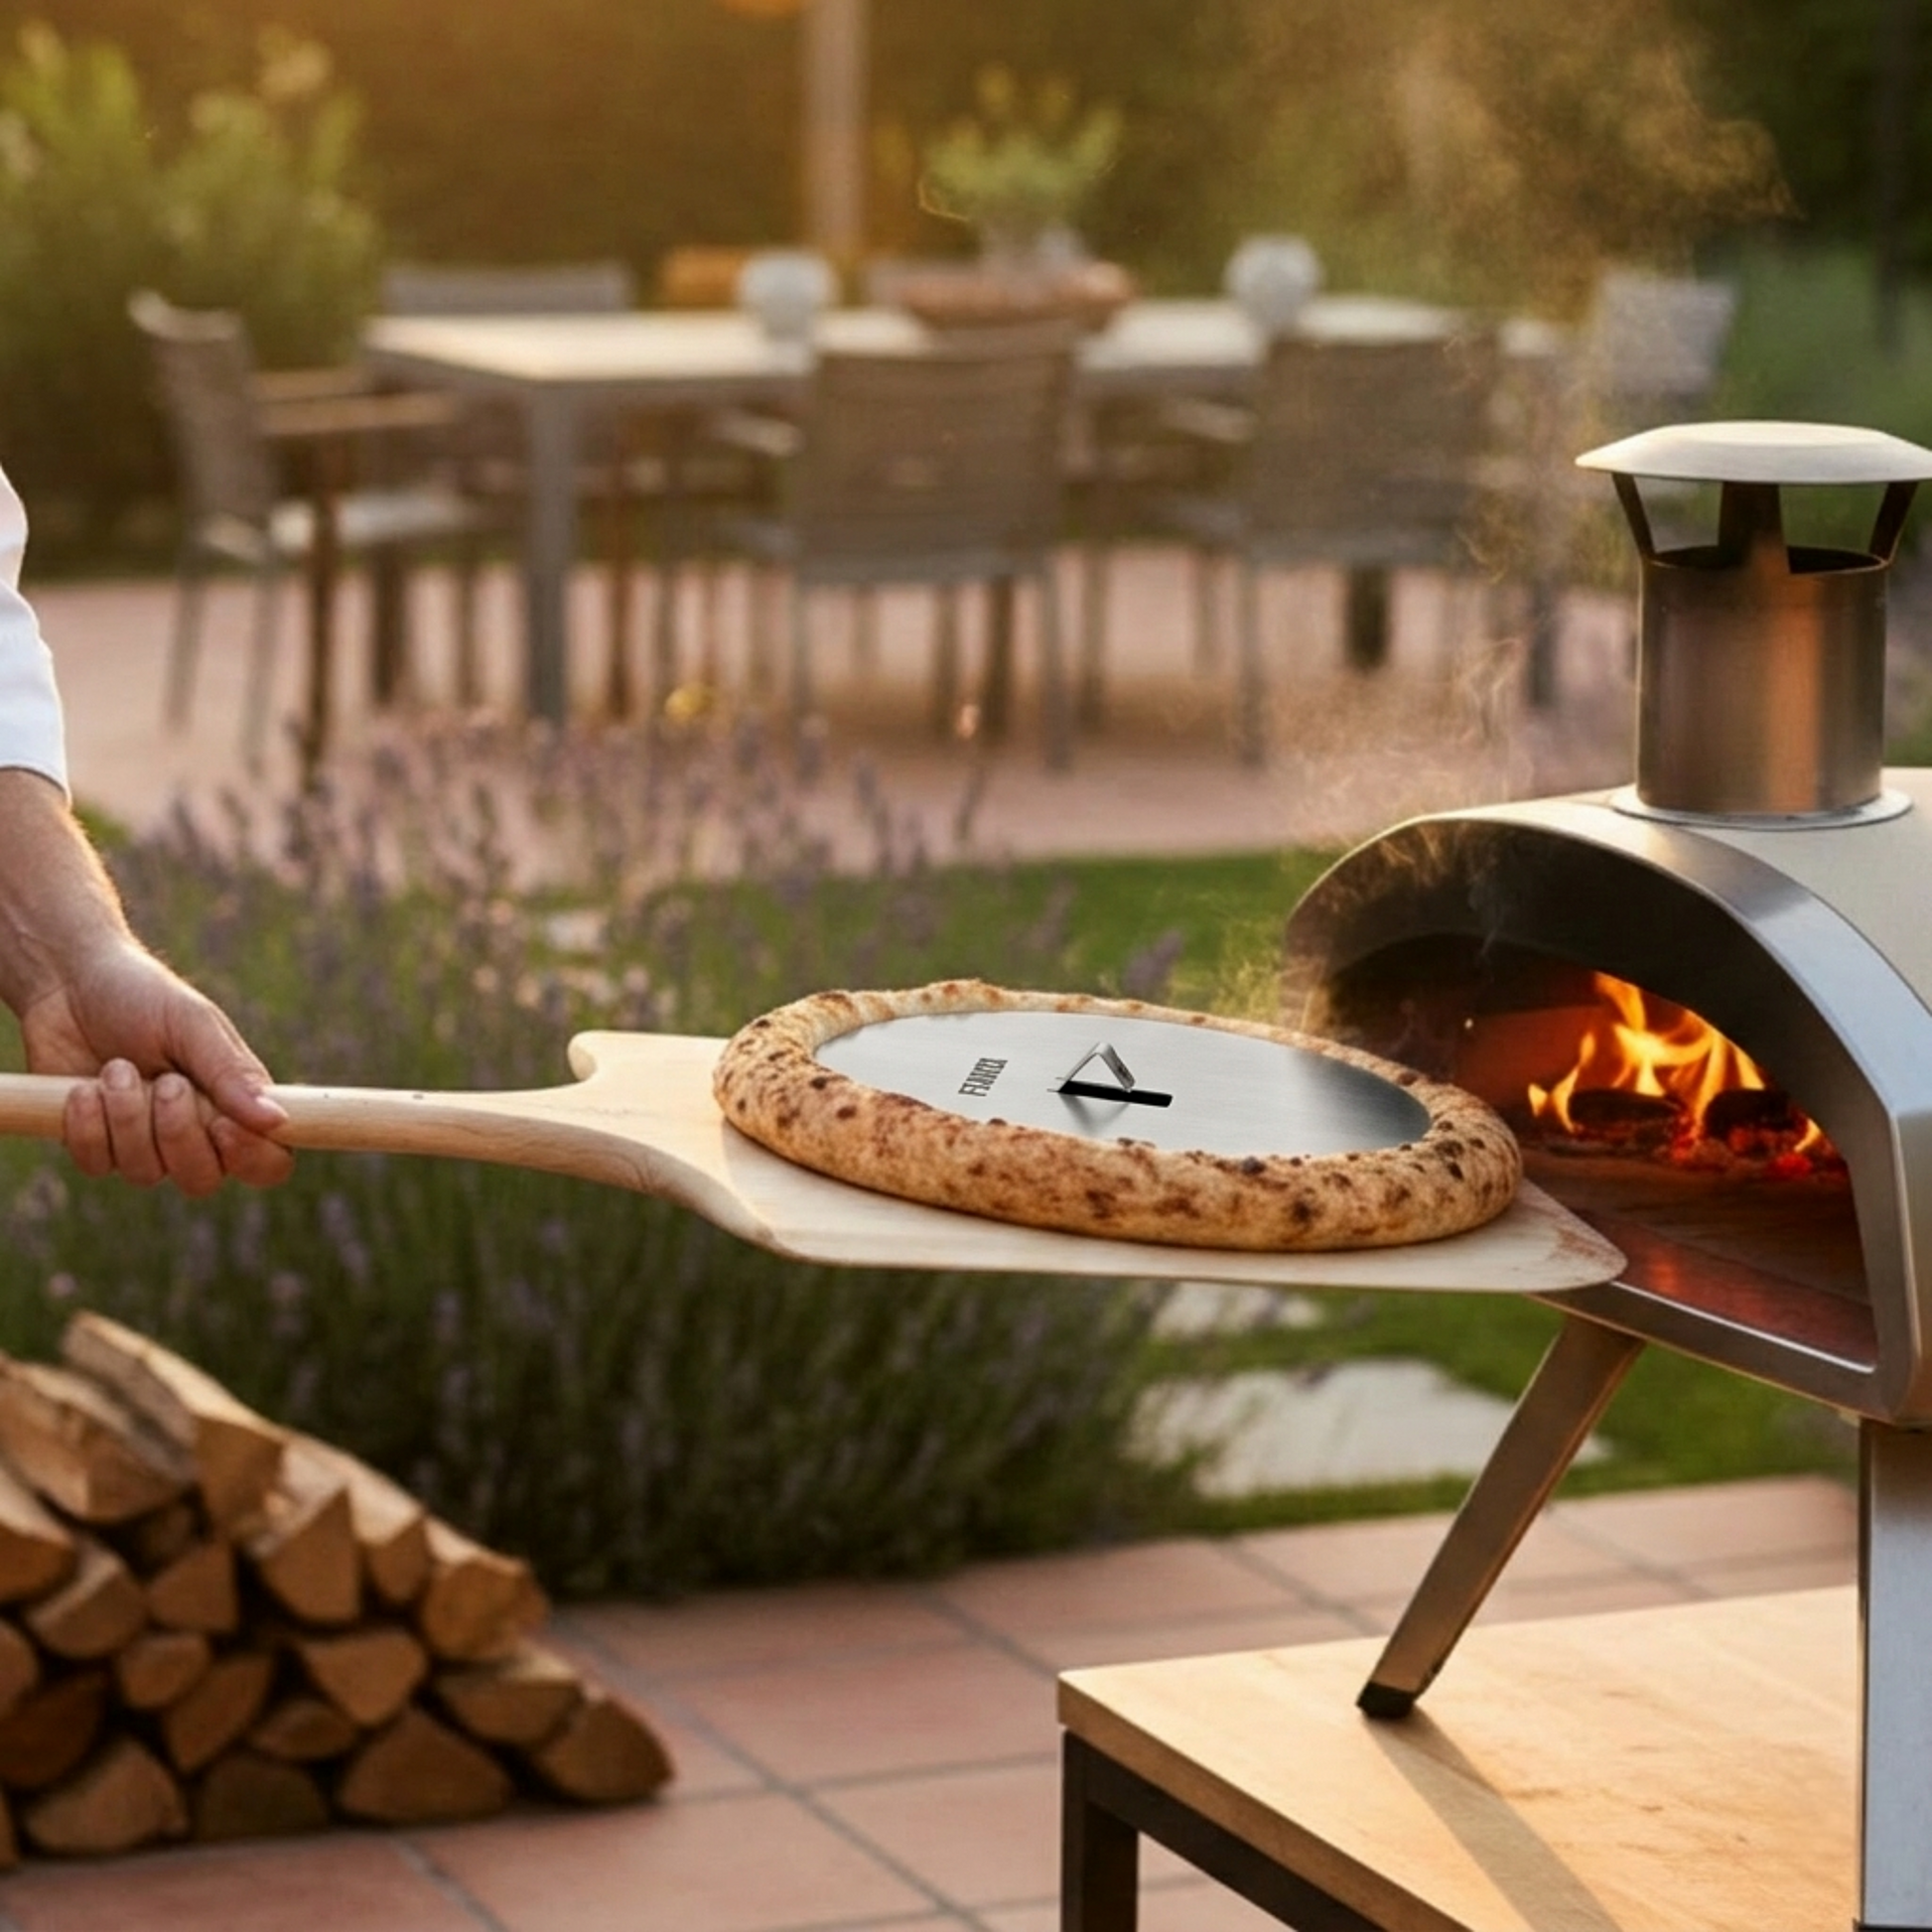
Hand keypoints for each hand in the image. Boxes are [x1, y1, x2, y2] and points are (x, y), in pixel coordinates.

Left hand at [18, 937, 292, 1196]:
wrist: (65, 983)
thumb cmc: (141, 996)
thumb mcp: (193, 1024)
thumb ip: (232, 1074)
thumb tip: (277, 1120)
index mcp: (235, 1104)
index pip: (268, 1162)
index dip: (252, 1157)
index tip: (224, 1125)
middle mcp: (194, 1132)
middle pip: (202, 1179)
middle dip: (177, 1133)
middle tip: (166, 1082)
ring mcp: (142, 1143)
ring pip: (146, 1172)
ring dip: (128, 1118)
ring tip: (116, 1068)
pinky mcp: (95, 1144)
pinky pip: (97, 1163)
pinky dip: (89, 1125)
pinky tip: (83, 1089)